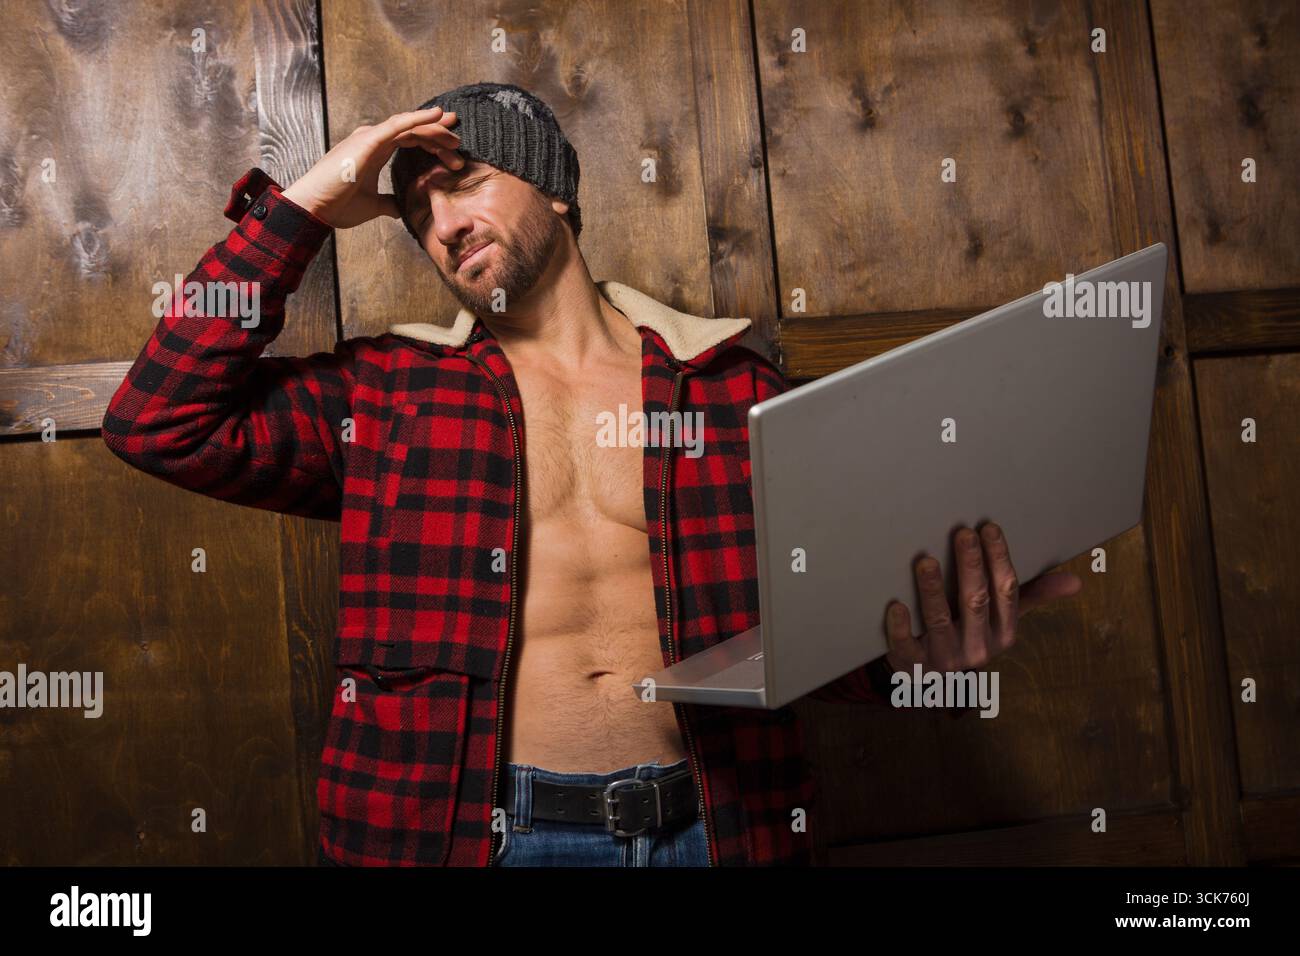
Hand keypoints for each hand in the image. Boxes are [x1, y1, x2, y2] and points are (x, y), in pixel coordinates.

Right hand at [281, 107, 462, 228]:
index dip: (431, 140)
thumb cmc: (336, 204)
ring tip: (454, 136)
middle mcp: (373, 139)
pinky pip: (398, 125)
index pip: (409, 139)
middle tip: (458, 141)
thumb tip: (400, 207)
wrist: (315, 207)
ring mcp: (370, 137)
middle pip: (412, 130)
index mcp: (374, 151)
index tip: (452, 147)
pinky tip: (436, 116)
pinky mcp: (368, 140)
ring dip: (434, 129)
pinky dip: (418, 118)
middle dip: (437, 133)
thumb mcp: (372, 205)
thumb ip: (388, 202)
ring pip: (409, 125)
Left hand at [883, 522, 1081, 674]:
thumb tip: (1076, 581)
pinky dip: (900, 627)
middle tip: (962, 533)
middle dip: (971, 566)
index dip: (999, 559)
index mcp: (1003, 634)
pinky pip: (906, 647)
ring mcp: (946, 659)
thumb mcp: (1001, 621)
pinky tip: (896, 604)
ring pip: (940, 621)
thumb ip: (1031, 597)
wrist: (932, 682)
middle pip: (976, 602)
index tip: (988, 528)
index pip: (1007, 591)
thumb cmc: (969, 636)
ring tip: (926, 561)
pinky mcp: (915, 667)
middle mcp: (978, 648)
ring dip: (933, 590)